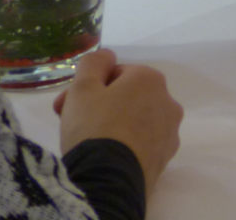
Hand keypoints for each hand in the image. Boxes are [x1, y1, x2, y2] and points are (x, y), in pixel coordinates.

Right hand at [52, 49, 182, 197]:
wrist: (108, 180)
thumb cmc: (94, 127)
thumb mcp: (83, 87)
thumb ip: (94, 62)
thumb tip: (107, 56)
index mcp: (150, 78)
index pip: (115, 75)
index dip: (88, 88)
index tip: (65, 106)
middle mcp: (168, 100)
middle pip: (126, 98)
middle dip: (98, 106)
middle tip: (71, 123)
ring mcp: (170, 131)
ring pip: (135, 120)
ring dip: (113, 125)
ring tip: (90, 143)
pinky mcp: (165, 157)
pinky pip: (141, 144)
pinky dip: (125, 145)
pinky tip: (107, 156)